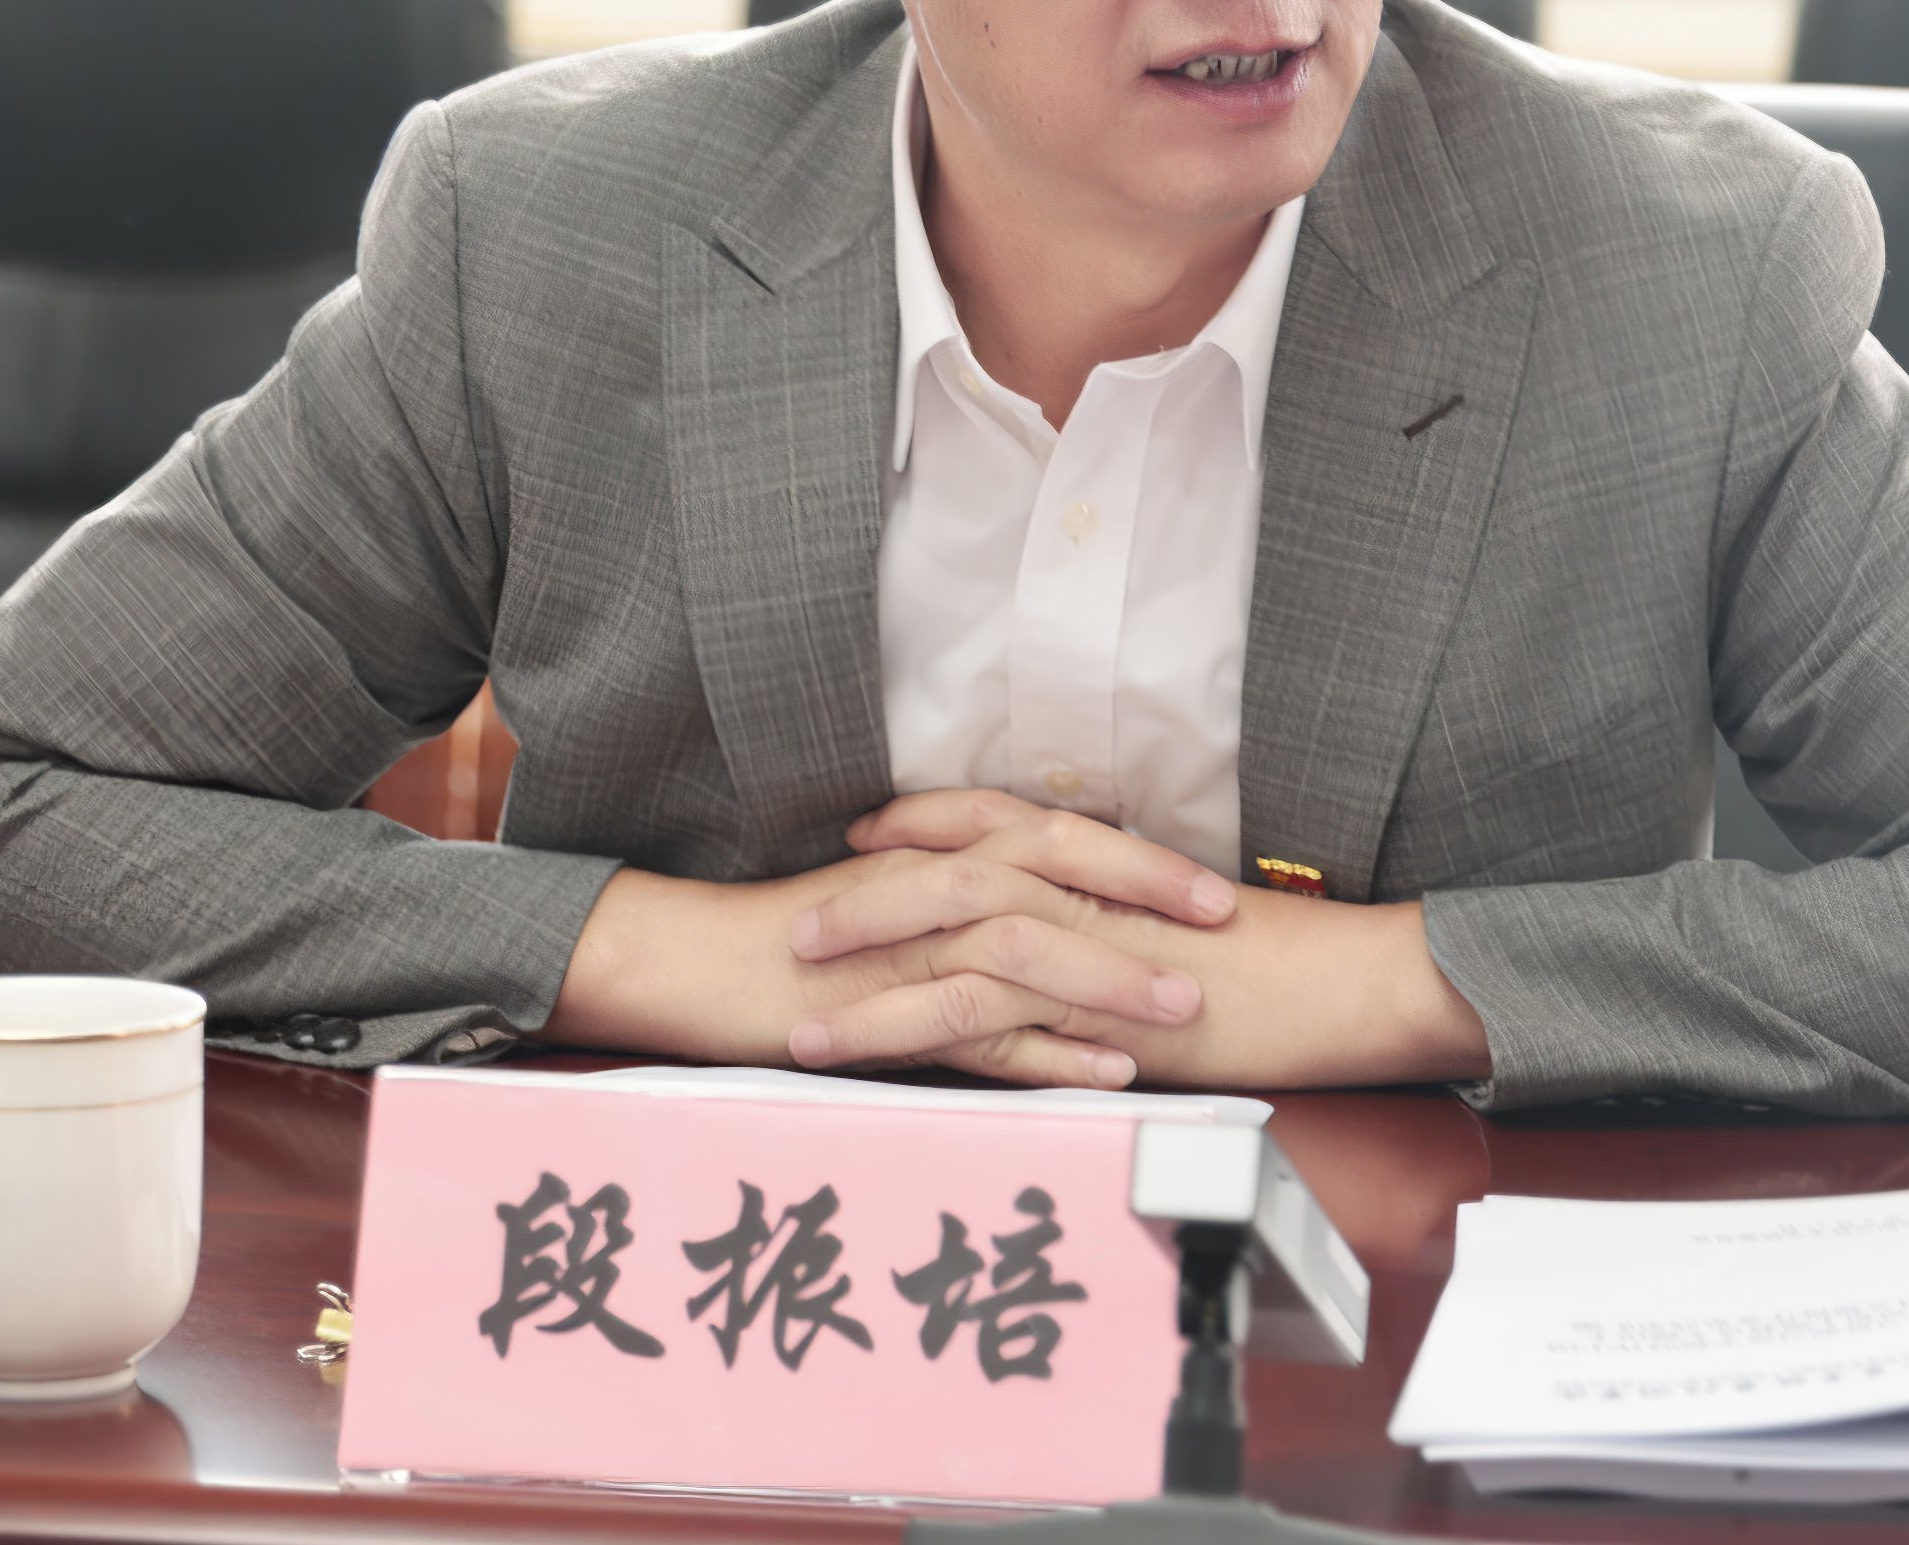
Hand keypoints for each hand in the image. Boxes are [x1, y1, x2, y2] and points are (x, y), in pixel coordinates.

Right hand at [540, 792, 1233, 1087]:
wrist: (687, 962)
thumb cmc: (785, 941)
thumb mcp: (888, 910)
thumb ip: (959, 910)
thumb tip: (1043, 928)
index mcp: (934, 854)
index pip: (1051, 836)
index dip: (1134, 857)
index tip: (1207, 884)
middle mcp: (927, 886)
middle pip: (1053, 868)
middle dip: (1144, 892)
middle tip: (1222, 919)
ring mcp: (904, 948)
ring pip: (1023, 947)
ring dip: (1110, 976)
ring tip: (1184, 1006)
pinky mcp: (879, 1011)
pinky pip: (975, 1031)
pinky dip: (1045, 1052)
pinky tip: (1106, 1073)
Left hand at [810, 791, 1494, 1093]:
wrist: (1349, 979)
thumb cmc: (1287, 960)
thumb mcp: (1188, 925)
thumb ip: (1127, 919)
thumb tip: (1092, 932)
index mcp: (1105, 860)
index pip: (994, 821)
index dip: (922, 824)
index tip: (865, 835)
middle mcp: (1084, 889)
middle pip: (949, 875)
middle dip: (867, 900)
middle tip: (796, 927)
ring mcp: (1088, 946)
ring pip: (950, 944)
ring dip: (869, 984)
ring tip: (800, 1022)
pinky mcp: (1095, 1008)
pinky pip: (988, 1016)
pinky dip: (919, 1036)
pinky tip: (873, 1066)